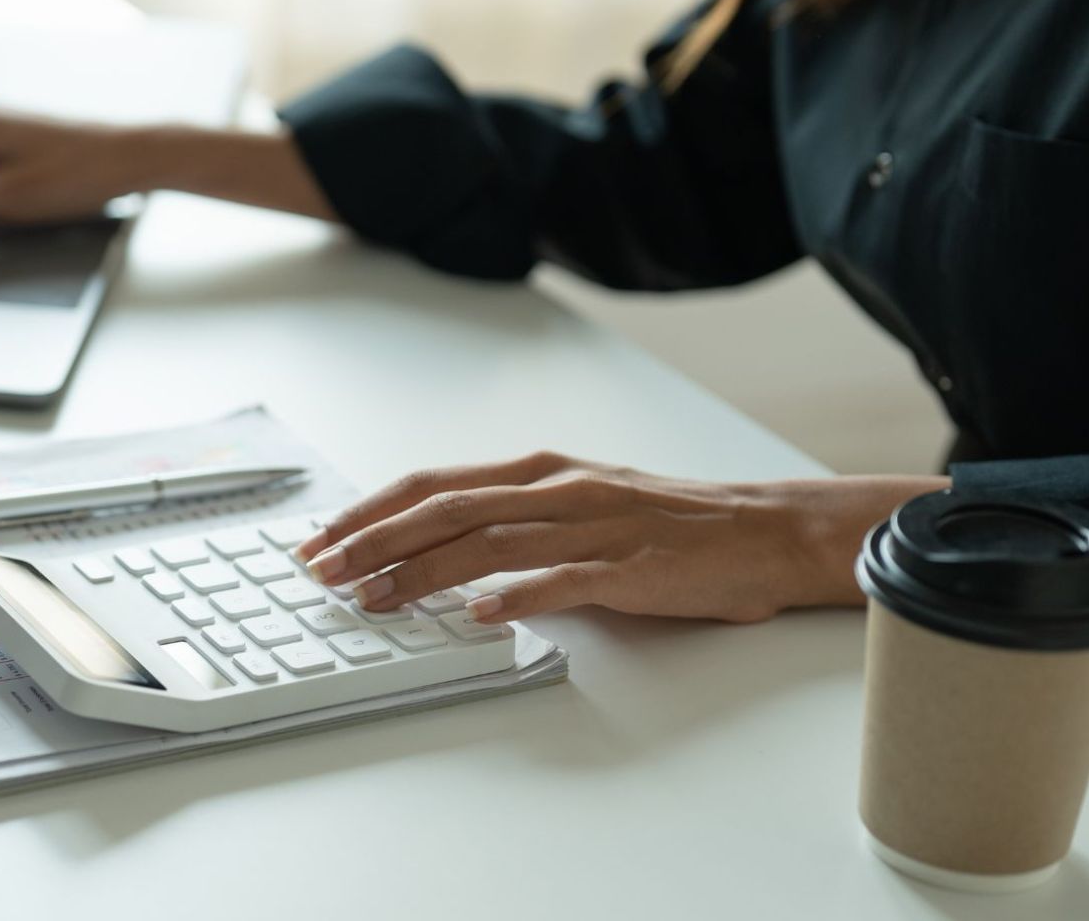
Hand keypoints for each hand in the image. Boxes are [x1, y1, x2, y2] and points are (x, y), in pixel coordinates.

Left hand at [293, 451, 945, 625]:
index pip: (432, 485)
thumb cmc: (670, 524)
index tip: (322, 539)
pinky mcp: (631, 569)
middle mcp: (557, 490)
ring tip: (374, 598)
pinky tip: (478, 616)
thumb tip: (437, 551)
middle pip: (444, 509)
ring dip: (422, 573)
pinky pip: (564, 581)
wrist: (766, 530)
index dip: (371, 511)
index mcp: (539, 472)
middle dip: (373, 540)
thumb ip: (513, 520)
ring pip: (489, 543)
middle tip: (323, 571)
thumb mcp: (578, 504)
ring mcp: (594, 527)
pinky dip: (516, 597)